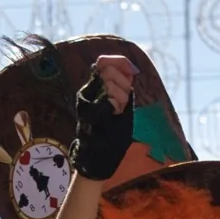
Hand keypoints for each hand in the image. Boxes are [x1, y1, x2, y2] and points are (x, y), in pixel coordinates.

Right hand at [72, 55, 135, 182]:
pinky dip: (118, 104)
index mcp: (93, 87)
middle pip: (108, 70)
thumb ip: (122, 86)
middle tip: (123, 100)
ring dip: (122, 96)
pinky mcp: (90, 113)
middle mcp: (87, 92)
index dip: (120, 62)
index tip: (132, 73)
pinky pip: (110, 99)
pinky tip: (116, 113)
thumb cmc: (110, 132)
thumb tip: (131, 68)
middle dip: (123, 82)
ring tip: (118, 110)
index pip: (104, 62)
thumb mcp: (119, 104)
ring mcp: (86, 103)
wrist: (97, 157)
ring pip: (110, 84)